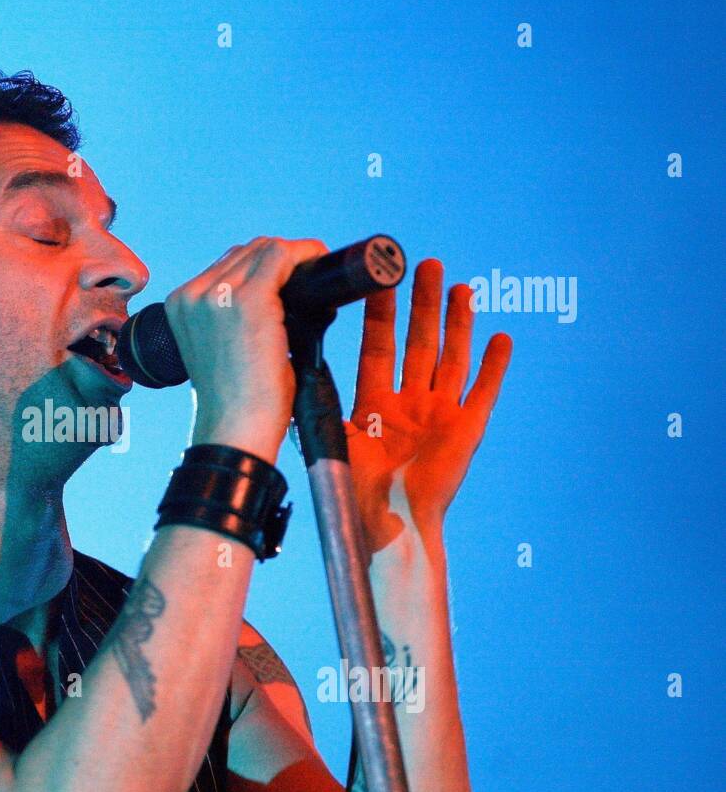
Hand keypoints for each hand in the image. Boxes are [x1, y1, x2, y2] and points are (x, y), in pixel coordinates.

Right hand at [168, 237, 328, 462]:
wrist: (235, 430)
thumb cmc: (236, 401)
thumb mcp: (219, 349)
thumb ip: (231, 318)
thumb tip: (279, 294)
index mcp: (180, 305)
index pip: (226, 264)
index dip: (262, 262)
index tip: (290, 272)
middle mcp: (193, 295)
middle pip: (245, 251)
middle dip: (281, 256)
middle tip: (310, 270)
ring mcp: (218, 296)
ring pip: (265, 249)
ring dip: (295, 254)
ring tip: (317, 268)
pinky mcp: (249, 301)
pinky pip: (282, 256)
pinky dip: (305, 254)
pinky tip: (320, 260)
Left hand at [345, 258, 511, 551]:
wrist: (387, 526)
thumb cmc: (355, 492)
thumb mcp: (332, 441)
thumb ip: (321, 406)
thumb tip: (291, 372)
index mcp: (374, 403)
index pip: (378, 347)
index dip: (381, 314)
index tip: (381, 281)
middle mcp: (408, 403)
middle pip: (418, 343)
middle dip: (422, 305)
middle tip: (425, 266)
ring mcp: (439, 414)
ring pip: (451, 358)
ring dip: (457, 323)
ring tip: (460, 287)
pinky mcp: (466, 431)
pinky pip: (483, 392)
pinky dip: (493, 366)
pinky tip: (501, 338)